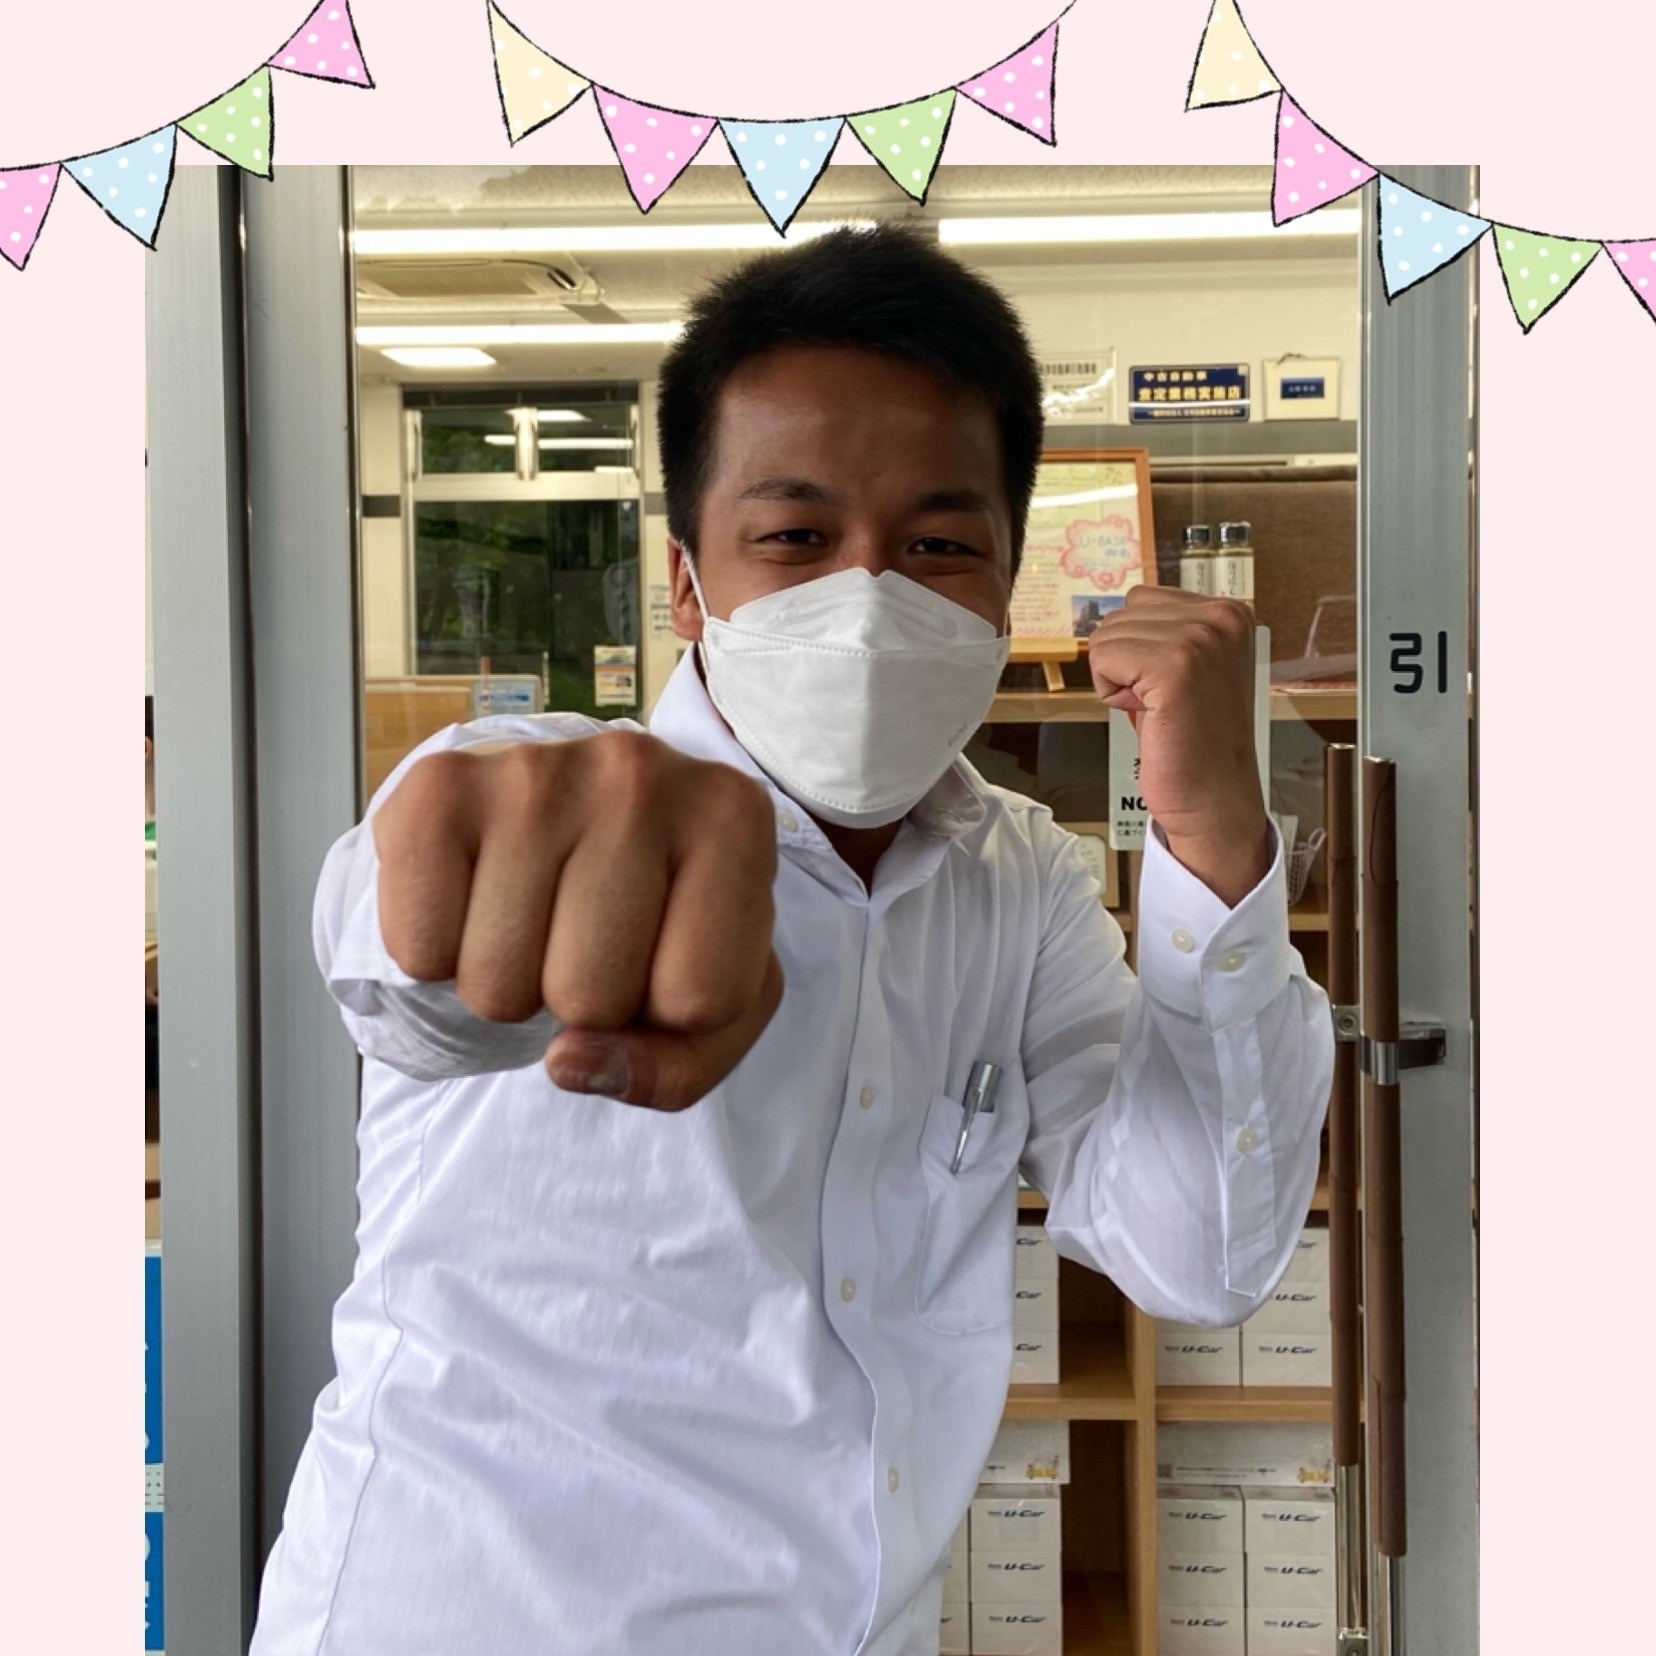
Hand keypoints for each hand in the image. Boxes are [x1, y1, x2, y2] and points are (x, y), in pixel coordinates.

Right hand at [372, 730, 783, 1109]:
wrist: (571, 816)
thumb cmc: (656, 915)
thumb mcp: (714, 1003)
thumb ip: (675, 1068)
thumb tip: (567, 1062)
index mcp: (734, 818)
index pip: (700, 1001)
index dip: (674, 1011)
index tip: (666, 953)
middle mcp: (640, 773)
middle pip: (589, 997)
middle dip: (583, 1001)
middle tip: (586, 937)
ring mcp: (535, 772)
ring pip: (498, 986)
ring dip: (508, 983)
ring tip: (534, 915)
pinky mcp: (440, 786)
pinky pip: (419, 949)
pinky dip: (437, 956)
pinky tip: (476, 898)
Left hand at [1087, 586, 1270, 904]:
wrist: (1215, 796)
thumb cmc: (1195, 740)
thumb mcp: (1186, 669)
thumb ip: (1162, 634)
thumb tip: (1109, 616)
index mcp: (1229, 612)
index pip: (1142, 599)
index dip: (1138, 647)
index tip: (1168, 685)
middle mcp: (1220, 617)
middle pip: (1122, 614)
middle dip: (1125, 661)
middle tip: (1161, 702)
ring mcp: (1200, 639)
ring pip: (1107, 635)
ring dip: (1117, 677)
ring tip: (1157, 709)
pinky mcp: (1174, 667)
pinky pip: (1103, 657)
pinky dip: (1110, 690)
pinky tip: (1146, 714)